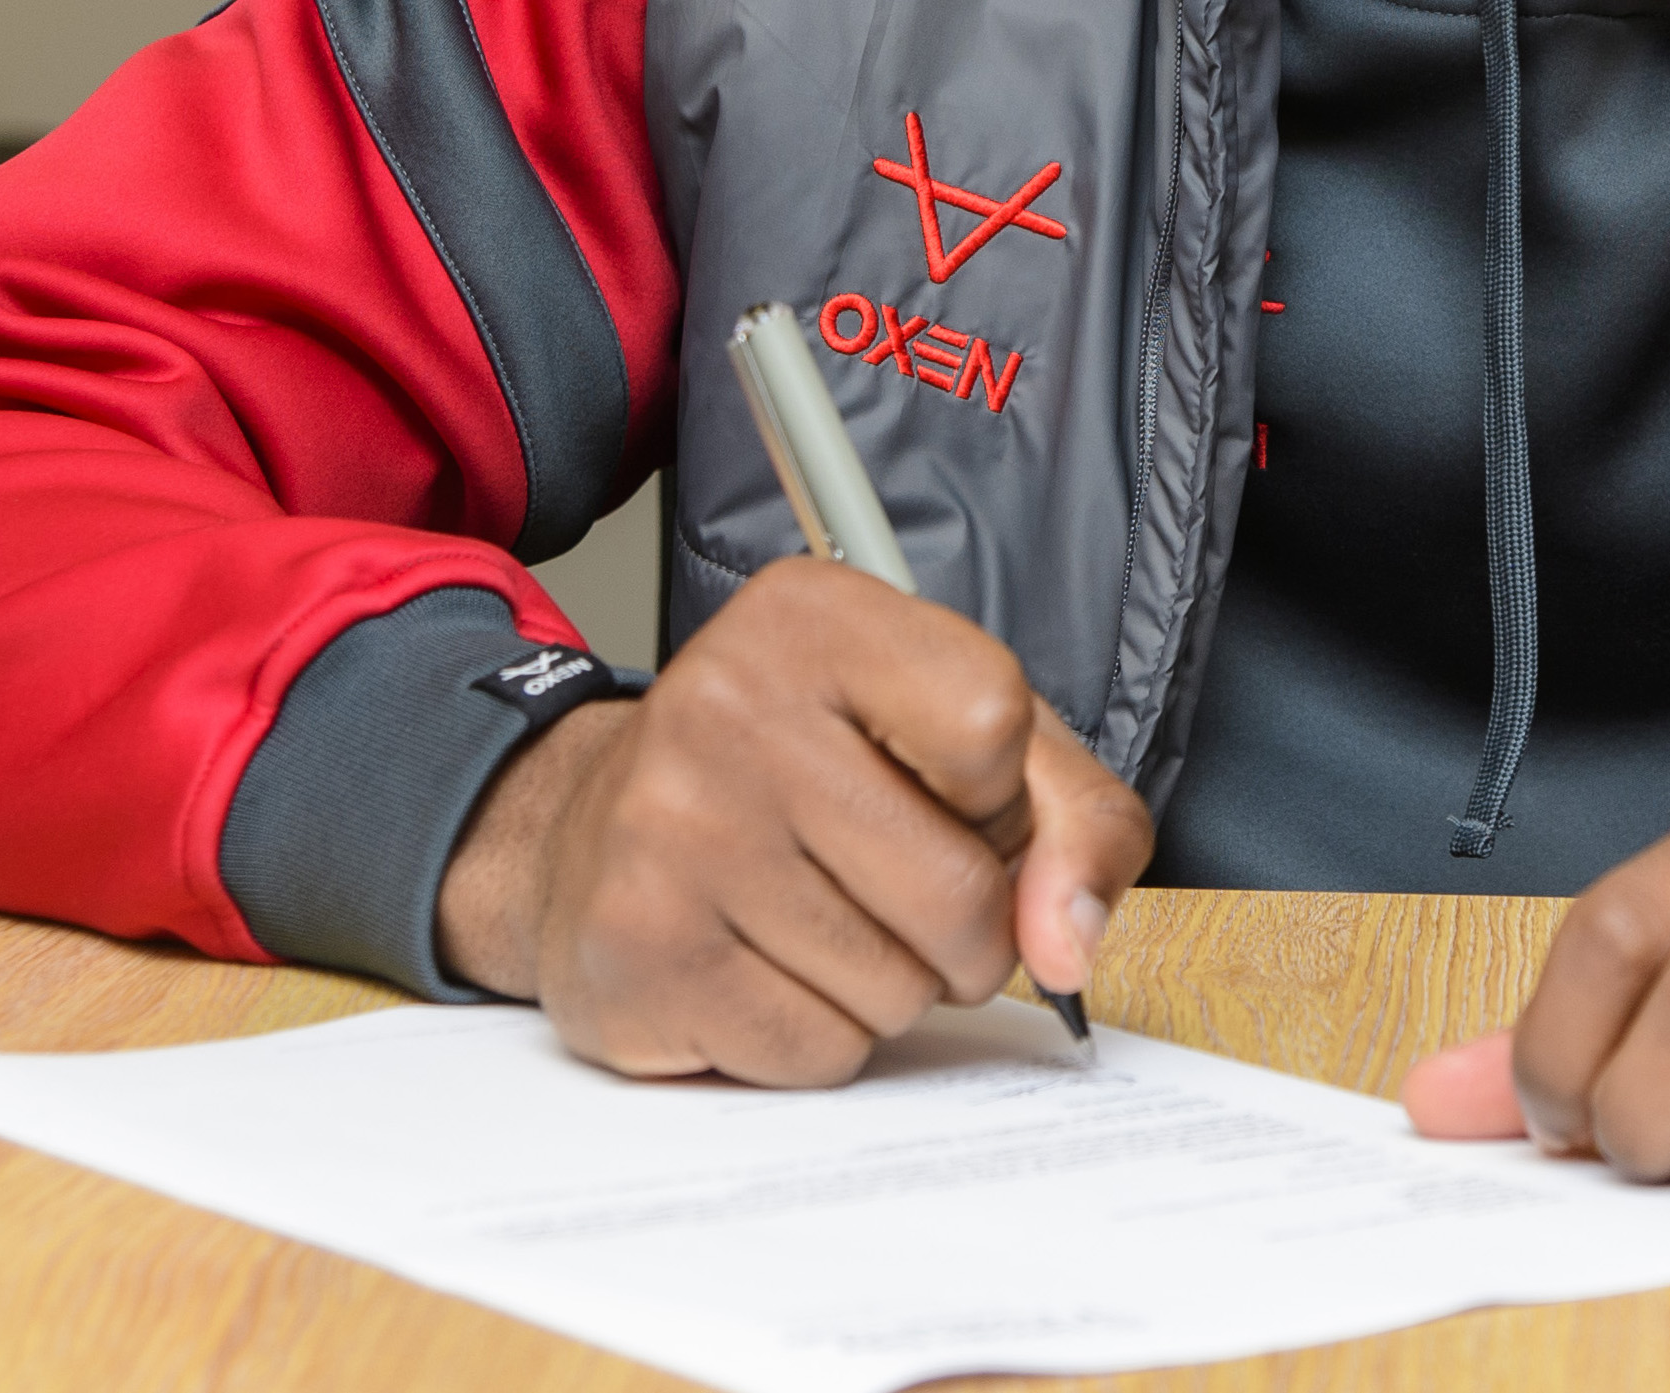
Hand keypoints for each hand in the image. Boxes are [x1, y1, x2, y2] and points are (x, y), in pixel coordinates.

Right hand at [434, 559, 1152, 1082]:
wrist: (596, 825)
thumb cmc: (810, 776)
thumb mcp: (964, 745)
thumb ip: (1073, 824)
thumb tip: (1066, 947)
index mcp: (817, 618)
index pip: (992, 721)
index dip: (1001, 796)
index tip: (954, 794)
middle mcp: (729, 706)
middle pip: (958, 890)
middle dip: (969, 928)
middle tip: (903, 889)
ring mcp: (673, 830)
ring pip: (896, 990)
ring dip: (894, 984)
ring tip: (827, 918)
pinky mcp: (641, 948)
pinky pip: (818, 1051)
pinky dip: (823, 1035)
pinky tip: (770, 965)